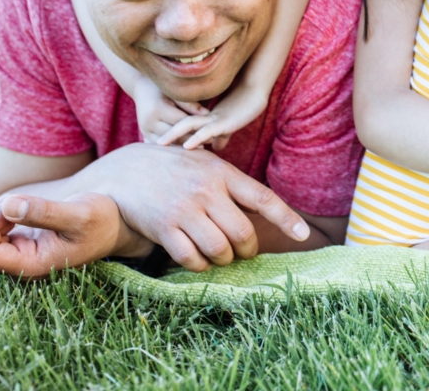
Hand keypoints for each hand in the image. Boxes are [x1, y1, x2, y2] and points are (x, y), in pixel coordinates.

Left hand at [0, 192, 139, 278]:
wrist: (114, 220)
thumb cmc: (102, 220)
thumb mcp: (79, 213)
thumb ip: (44, 212)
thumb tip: (8, 206)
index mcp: (31, 266)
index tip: (13, 206)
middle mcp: (18, 264)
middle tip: (15, 203)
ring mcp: (15, 253)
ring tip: (23, 203)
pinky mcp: (16, 239)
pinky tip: (21, 206)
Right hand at [82, 143, 309, 271]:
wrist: (124, 170)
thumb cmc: (173, 168)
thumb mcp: (205, 162)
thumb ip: (231, 183)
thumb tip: (262, 207)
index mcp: (222, 173)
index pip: (262, 198)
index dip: (286, 218)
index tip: (304, 235)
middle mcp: (206, 191)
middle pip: (243, 233)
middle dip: (247, 249)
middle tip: (242, 250)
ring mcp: (184, 210)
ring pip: (220, 249)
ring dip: (224, 260)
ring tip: (220, 254)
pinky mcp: (162, 228)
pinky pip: (191, 259)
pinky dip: (200, 266)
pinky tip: (198, 258)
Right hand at [133, 75, 209, 144]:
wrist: (141, 89)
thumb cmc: (162, 88)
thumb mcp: (175, 92)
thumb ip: (190, 104)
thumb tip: (207, 114)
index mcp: (158, 109)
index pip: (181, 122)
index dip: (196, 128)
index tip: (211, 134)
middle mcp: (149, 121)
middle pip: (174, 135)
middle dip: (190, 140)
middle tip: (207, 145)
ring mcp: (144, 129)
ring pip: (166, 144)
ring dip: (181, 148)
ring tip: (198, 151)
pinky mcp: (143, 134)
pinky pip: (159, 146)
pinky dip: (171, 149)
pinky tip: (183, 151)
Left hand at [156, 83, 269, 150]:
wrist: (256, 91)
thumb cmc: (244, 106)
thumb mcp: (229, 125)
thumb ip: (221, 136)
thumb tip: (216, 147)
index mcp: (204, 118)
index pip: (183, 126)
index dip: (171, 135)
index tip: (155, 145)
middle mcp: (205, 117)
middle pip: (179, 123)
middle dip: (165, 134)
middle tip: (148, 144)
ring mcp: (213, 118)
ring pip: (189, 125)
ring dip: (174, 135)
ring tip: (160, 144)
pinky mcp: (224, 122)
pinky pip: (206, 130)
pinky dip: (196, 138)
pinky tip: (186, 146)